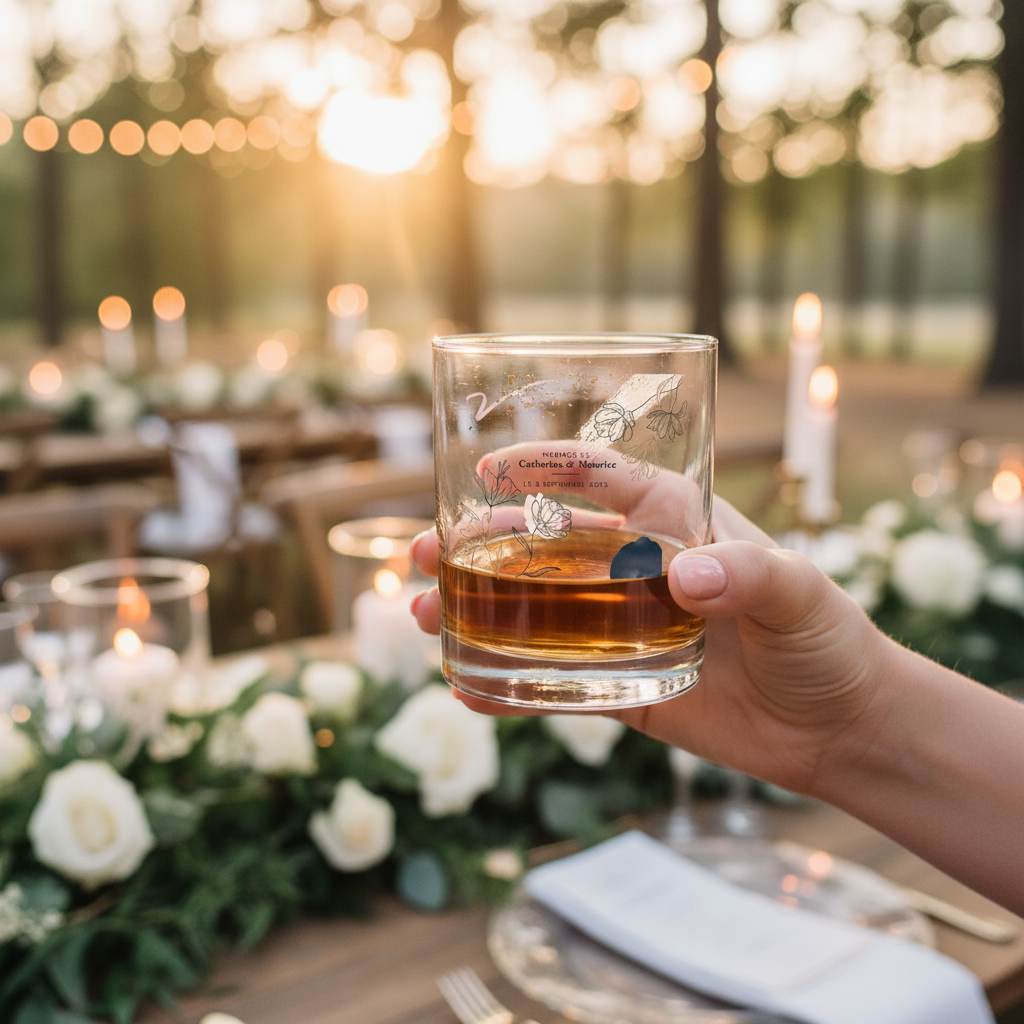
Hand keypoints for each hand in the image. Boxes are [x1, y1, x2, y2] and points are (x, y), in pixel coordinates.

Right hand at [410, 494, 891, 798]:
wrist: (837, 728)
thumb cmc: (827, 640)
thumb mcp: (799, 594)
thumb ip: (753, 576)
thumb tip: (690, 579)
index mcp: (674, 522)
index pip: (600, 477)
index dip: (542, 466)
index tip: (487, 469)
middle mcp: (636, 566)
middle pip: (542, 542)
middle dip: (478, 542)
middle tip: (424, 551)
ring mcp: (622, 626)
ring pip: (533, 607)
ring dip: (476, 606)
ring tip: (422, 612)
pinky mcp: (621, 684)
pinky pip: (553, 681)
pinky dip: (508, 685)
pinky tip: (465, 689)